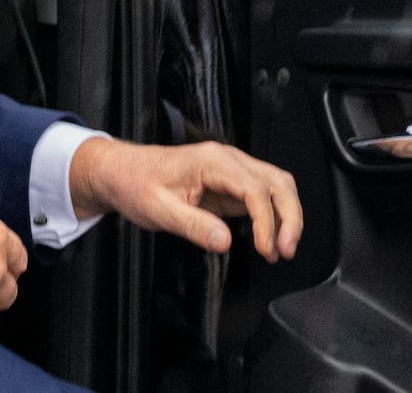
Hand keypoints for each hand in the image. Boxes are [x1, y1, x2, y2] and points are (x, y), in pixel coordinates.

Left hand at [69, 137, 302, 262]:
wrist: (120, 172)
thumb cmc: (135, 183)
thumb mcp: (157, 210)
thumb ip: (192, 225)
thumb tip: (224, 241)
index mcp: (212, 161)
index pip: (255, 189)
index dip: (267, 221)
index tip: (266, 248)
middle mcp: (227, 159)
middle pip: (278, 182)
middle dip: (290, 217)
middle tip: (286, 251)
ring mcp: (231, 169)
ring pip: (277, 186)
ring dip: (287, 216)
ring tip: (281, 250)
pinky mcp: (230, 183)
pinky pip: (264, 195)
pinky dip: (274, 216)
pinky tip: (269, 240)